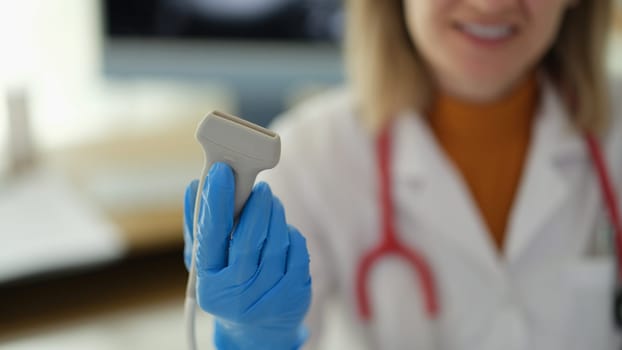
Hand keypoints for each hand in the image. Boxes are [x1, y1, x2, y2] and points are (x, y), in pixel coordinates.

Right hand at [184, 163, 311, 349]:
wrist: (258, 330)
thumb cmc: (227, 284)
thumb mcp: (206, 261)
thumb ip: (198, 224)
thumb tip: (194, 186)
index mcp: (208, 282)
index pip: (211, 235)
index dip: (216, 200)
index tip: (220, 171)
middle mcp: (236, 294)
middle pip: (250, 239)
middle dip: (256, 206)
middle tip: (260, 187)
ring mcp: (268, 297)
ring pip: (277, 241)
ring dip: (275, 215)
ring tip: (270, 205)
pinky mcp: (295, 294)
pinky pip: (297, 250)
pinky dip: (291, 233)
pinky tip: (283, 230)